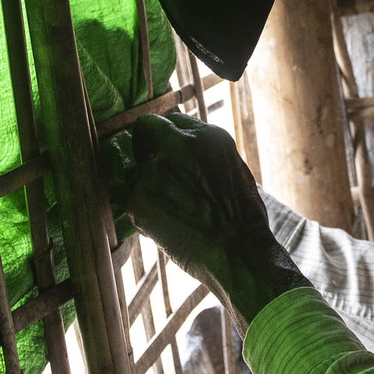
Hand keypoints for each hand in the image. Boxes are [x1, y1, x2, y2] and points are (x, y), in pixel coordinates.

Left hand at [103, 113, 309, 327]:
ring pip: (135, 171)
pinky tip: (163, 227)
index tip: (164, 149)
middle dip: (144, 145)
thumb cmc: (243, 220)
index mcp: (207, 137)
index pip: (173, 120)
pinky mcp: (137, 198)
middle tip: (148, 165)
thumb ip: (206, 157)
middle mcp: (178, 145)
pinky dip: (141, 213)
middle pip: (145, 128)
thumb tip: (188, 156)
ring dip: (144, 187)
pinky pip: (130, 200)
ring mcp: (154, 170)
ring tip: (168, 212)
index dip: (167, 136)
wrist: (238, 253)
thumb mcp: (233, 172)